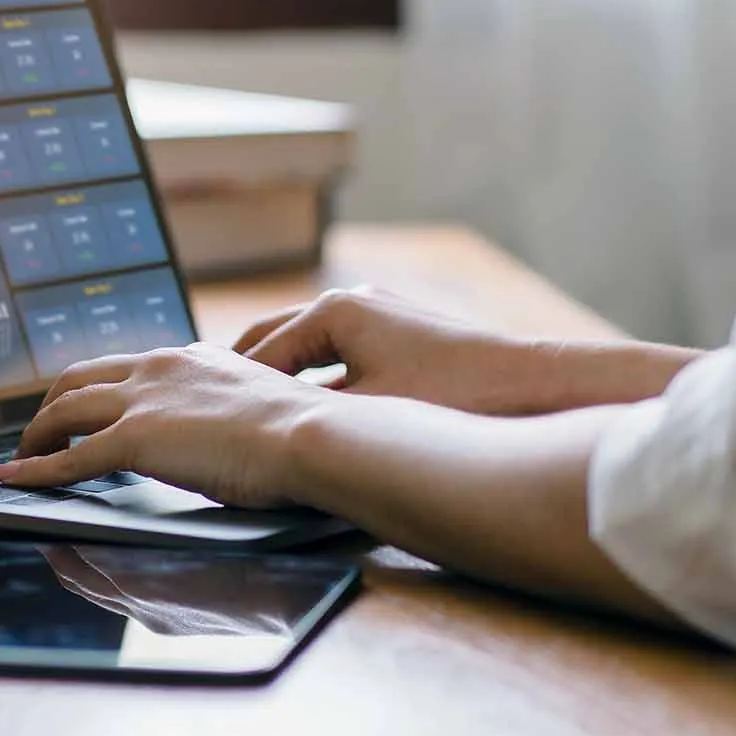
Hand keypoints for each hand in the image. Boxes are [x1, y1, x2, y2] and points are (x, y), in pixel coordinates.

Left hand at [0, 342, 332, 507]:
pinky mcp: (134, 439)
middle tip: (43, 431)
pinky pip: (70, 457)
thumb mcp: (262, 407)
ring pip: (65, 408)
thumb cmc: (304, 432)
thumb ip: (233, 412)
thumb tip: (232, 433)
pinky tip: (18, 479)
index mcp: (193, 359)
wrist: (311, 435)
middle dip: (54, 404)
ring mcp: (144, 400)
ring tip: (24, 455)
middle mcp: (160, 368)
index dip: (102, 389)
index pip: (130, 367)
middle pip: (82, 377)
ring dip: (37, 434)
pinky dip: (37, 470)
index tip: (91, 408)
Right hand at [234, 287, 560, 414]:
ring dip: (280, 380)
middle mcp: (352, 304)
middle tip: (209, 414)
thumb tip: (261, 432)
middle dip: (244, 378)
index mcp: (333, 312)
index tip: (204, 423)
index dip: (230, 394)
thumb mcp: (370, 411)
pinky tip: (311, 414)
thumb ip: (310, 417)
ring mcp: (379, 317)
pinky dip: (316, 382)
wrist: (531, 383)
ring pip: (307, 350)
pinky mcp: (402, 337)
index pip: (259, 355)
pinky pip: (338, 358)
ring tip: (251, 416)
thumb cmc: (454, 394)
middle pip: (275, 342)